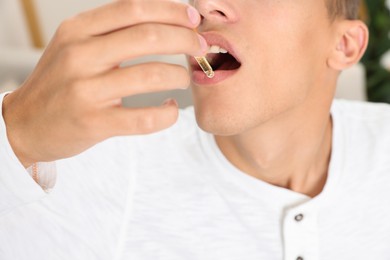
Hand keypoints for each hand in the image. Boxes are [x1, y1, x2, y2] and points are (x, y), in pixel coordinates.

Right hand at [2, 0, 206, 167]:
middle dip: (185, 40)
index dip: (171, 11)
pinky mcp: (93, 123)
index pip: (134, 9)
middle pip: (148, 37)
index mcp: (77, 30)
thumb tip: (161, 19)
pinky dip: (167, 114)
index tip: (193, 18)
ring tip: (184, 79)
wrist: (25, 123)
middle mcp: (79, 55)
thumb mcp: (74, 45)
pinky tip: (170, 110)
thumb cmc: (59, 82)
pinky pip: (144, 118)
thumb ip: (110, 31)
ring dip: (179, 76)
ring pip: (151, 76)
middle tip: (201, 48)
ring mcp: (85, 90)